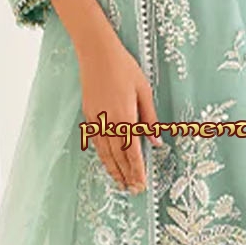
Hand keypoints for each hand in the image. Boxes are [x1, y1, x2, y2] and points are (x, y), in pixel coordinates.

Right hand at [47, 0, 158, 191]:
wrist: (96, 53)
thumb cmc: (124, 68)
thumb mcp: (144, 90)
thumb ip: (150, 118)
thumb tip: (156, 141)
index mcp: (125, 117)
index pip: (132, 152)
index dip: (137, 171)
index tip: (141, 184)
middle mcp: (108, 123)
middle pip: (117, 157)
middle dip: (125, 175)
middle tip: (132, 191)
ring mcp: (96, 120)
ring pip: (104, 152)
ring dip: (112, 169)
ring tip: (120, 183)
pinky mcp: (88, 115)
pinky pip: (96, 142)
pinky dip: (102, 155)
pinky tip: (107, 162)